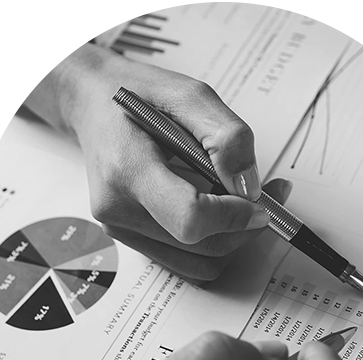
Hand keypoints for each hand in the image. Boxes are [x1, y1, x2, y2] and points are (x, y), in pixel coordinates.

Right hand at [0, 20, 291, 279]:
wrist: (93, 105)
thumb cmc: (138, 95)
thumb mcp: (189, 94)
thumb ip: (226, 137)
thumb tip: (250, 188)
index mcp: (128, 170)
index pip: (189, 218)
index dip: (233, 216)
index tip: (260, 201)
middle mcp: (119, 211)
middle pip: (201, 246)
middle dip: (245, 226)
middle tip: (269, 195)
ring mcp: (122, 230)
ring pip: (199, 261)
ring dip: (234, 238)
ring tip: (246, 201)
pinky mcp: (131, 238)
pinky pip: (187, 261)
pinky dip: (214, 243)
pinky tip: (222, 213)